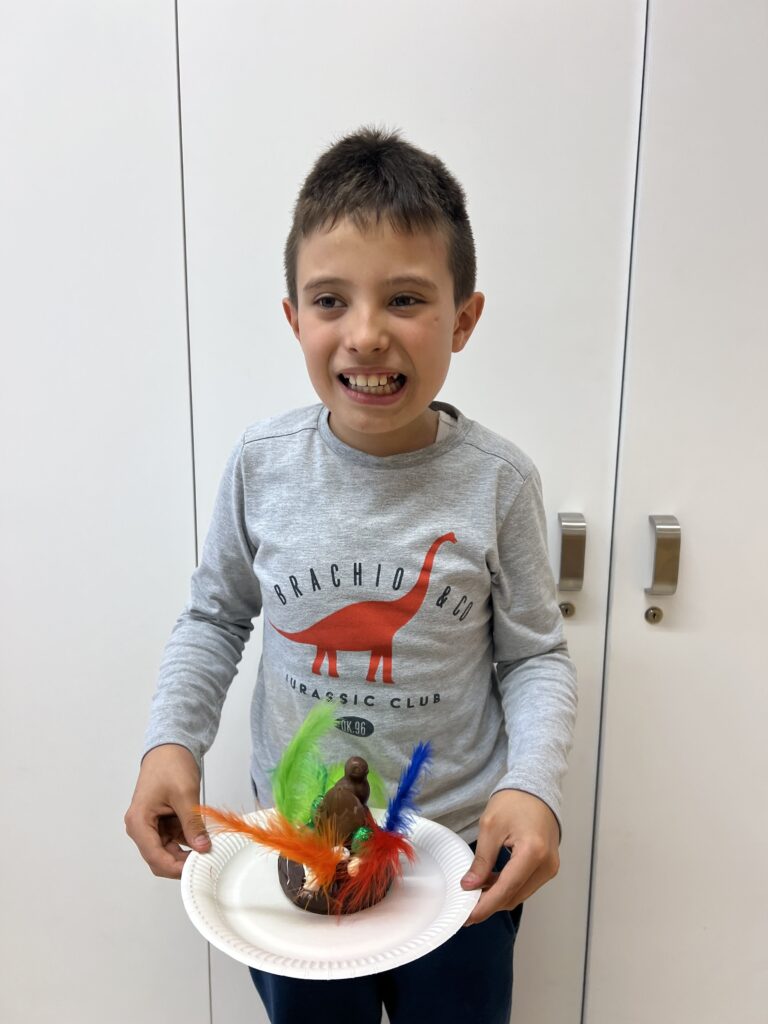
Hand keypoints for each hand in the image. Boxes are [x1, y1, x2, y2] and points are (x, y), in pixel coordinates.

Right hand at [124, 744, 210, 878]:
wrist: (170, 747)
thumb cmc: (170, 764)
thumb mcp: (185, 794)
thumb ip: (192, 824)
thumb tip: (202, 847)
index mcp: (138, 821)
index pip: (155, 857)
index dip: (175, 867)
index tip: (196, 870)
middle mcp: (141, 827)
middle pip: (160, 858)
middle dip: (182, 862)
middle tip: (205, 862)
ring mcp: (152, 826)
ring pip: (169, 851)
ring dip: (187, 852)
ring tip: (208, 849)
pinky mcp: (163, 823)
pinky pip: (175, 840)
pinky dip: (189, 841)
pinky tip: (204, 839)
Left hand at [461, 789, 559, 924]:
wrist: (535, 789)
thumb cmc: (514, 802)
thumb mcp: (490, 827)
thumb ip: (481, 860)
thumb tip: (470, 886)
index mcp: (533, 852)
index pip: (506, 889)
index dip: (485, 906)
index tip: (467, 917)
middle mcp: (546, 865)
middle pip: (514, 896)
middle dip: (489, 903)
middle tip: (465, 903)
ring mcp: (550, 867)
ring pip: (520, 894)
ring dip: (498, 895)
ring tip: (476, 888)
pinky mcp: (548, 867)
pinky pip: (526, 885)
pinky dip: (508, 887)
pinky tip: (491, 880)